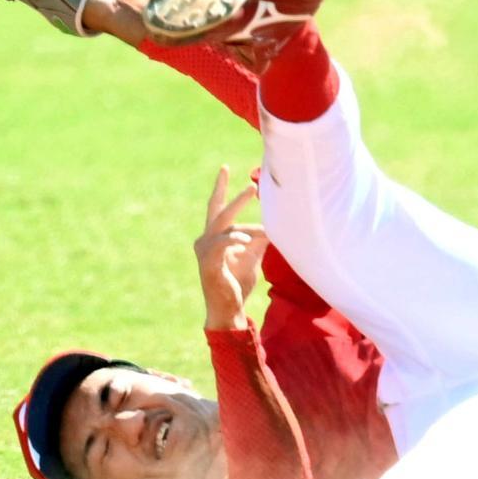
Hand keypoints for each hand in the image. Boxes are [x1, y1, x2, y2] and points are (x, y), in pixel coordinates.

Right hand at [194, 166, 267, 330]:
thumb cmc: (237, 284)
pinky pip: (223, 245)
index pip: (217, 208)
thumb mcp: (251, 257)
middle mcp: (205, 241)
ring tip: (259, 214)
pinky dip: (235, 240)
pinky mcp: (209, 263)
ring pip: (225, 227)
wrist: (228, 310)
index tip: (225, 168)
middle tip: (251, 185)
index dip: (220, 188)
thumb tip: (272, 224)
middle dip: (230, 194)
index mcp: (213, 238)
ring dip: (245, 220)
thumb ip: (258, 240)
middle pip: (217, 211)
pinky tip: (246, 242)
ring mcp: (204, 252)